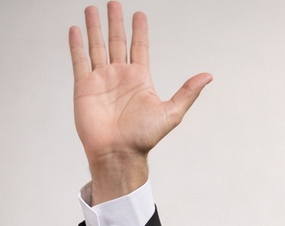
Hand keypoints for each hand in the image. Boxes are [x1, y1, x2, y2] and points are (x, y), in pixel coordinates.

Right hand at [69, 2, 210, 201]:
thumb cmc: (144, 137)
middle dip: (115, 22)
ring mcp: (101, 79)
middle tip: (113, 3)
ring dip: (94, 28)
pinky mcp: (84, 86)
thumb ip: (187, 92)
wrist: (118, 152)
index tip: (139, 14)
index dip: (139, 31)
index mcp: (140, 79)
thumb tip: (208, 76)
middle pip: (117, 41)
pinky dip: (77, 45)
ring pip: (97, 46)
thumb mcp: (172, 112)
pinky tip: (76, 30)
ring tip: (92, 9)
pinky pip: (79, 60)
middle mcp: (120, 76)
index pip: (139, 48)